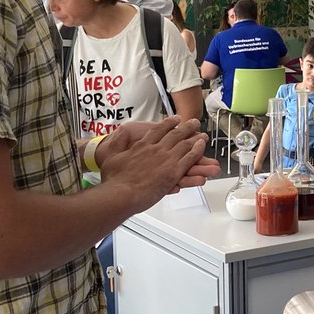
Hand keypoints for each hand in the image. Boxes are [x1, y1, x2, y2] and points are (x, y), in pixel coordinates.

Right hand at [98, 118, 214, 206]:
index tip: (175, 119)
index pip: (159, 130)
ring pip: (185, 144)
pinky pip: (190, 158)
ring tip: (203, 135)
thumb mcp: (110, 156)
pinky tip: (202, 147)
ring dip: (195, 138)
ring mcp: (166, 159)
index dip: (169, 123)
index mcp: (142, 146)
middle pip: (175, 134)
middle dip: (186, 127)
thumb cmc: (114, 180)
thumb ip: (116, 144)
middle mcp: (156, 149)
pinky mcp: (173, 172)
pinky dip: (197, 151)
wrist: (120, 194)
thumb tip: (117, 134)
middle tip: (194, 123)